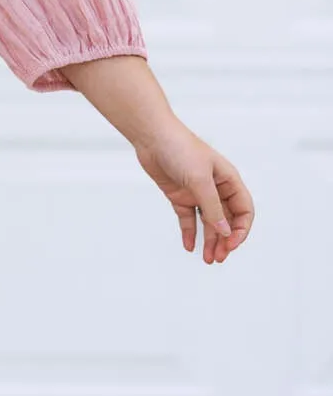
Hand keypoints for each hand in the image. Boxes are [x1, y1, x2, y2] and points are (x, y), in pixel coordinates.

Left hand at [134, 122, 253, 264]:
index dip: (241, 230)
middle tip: (218, 257)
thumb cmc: (180, 148)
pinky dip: (189, 232)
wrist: (152, 136)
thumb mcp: (200, 179)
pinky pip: (188, 218)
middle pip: (226, 220)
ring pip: (208, 222)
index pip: (244, 210)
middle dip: (225, 240)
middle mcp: (215, 188)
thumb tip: (225, 232)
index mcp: (228, 180)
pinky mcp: (180, 195)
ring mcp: (197, 192)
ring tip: (207, 259)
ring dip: (209, 240)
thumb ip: (213, 207)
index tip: (230, 244)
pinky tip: (189, 246)